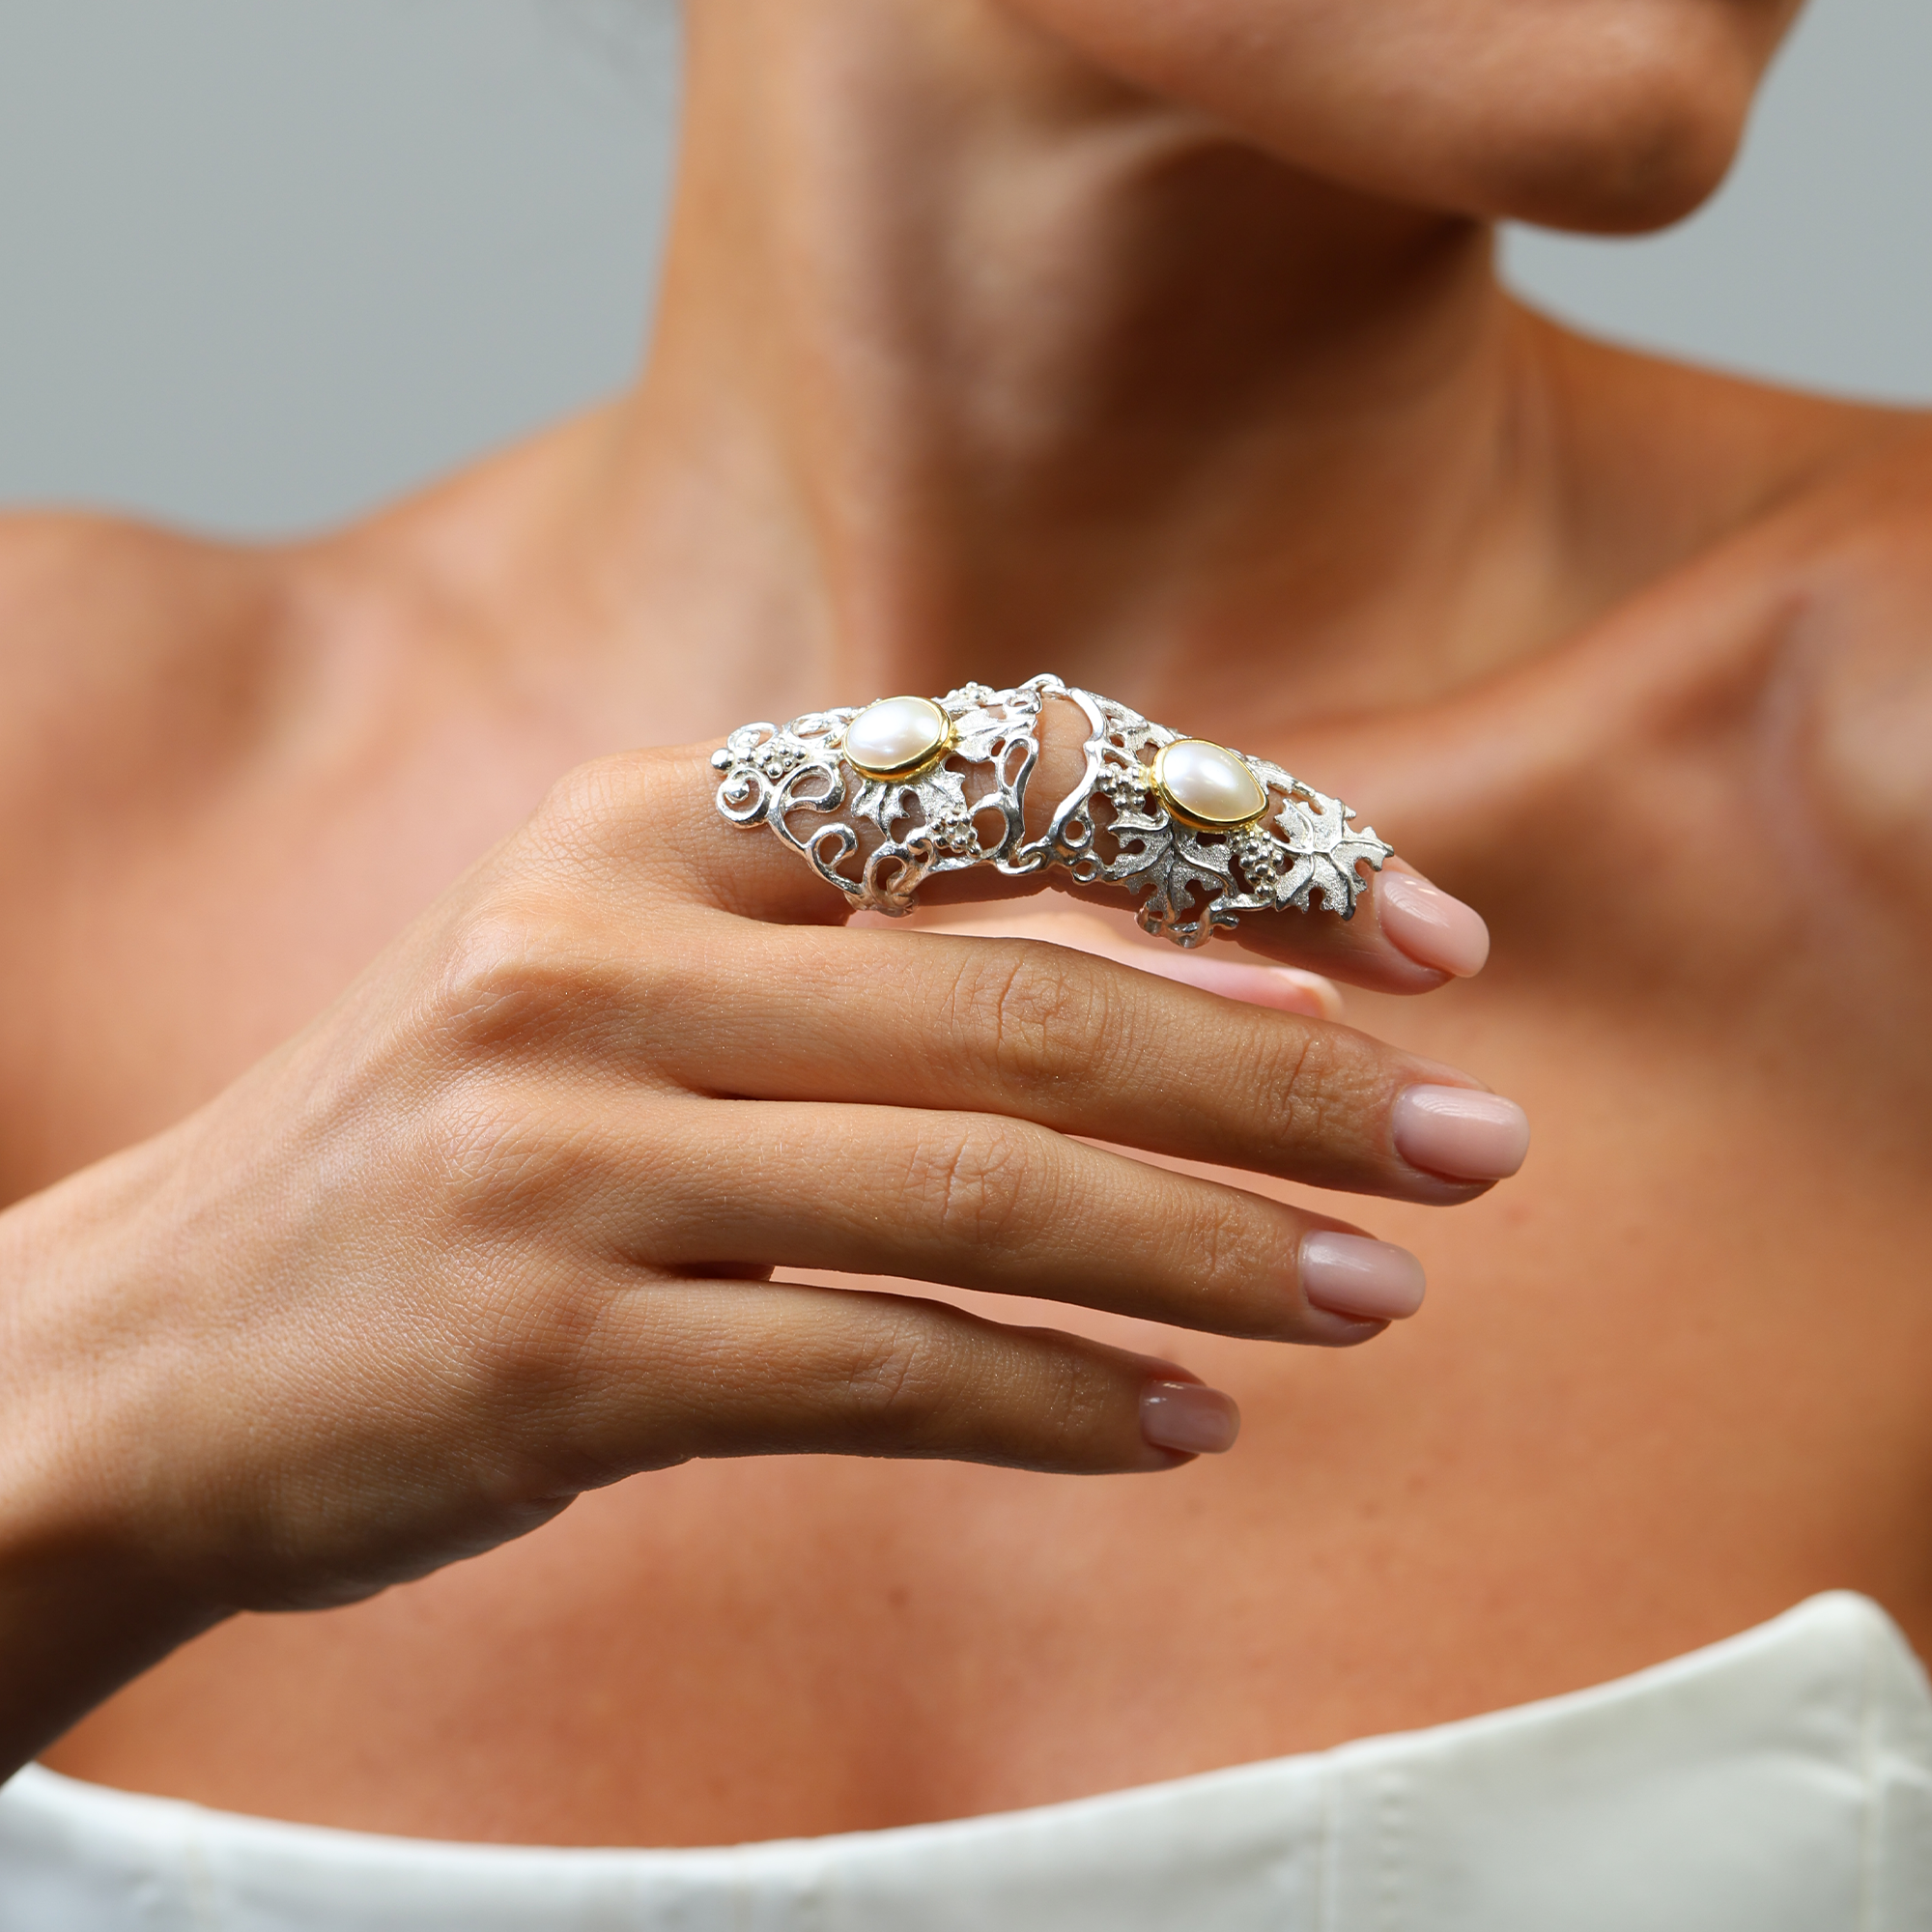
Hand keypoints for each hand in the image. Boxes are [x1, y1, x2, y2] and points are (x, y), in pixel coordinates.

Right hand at [0, 715, 1522, 1756]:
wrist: (143, 1346)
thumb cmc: (445, 1147)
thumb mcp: (625, 976)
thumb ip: (884, 960)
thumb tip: (1227, 999)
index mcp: (640, 825)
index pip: (1005, 787)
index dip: (1243, 852)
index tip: (1423, 939)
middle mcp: (598, 955)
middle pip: (1026, 1000)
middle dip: (1285, 1074)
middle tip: (1478, 1141)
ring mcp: (567, 1154)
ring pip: (978, 1189)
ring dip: (1219, 1246)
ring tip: (1389, 1291)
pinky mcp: (553, 1353)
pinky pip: (876, 1370)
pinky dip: (1058, 1400)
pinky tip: (1187, 1429)